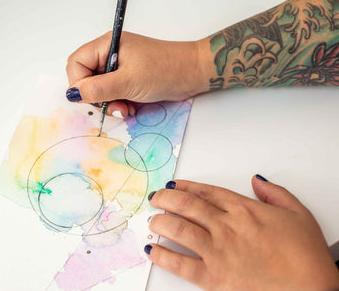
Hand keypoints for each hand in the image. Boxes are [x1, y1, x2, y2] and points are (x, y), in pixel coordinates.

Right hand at [66, 32, 211, 116]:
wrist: (194, 73)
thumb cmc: (166, 70)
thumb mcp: (128, 82)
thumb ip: (97, 89)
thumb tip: (72, 94)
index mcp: (107, 45)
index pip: (76, 63)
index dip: (79, 83)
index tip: (92, 98)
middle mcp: (110, 53)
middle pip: (86, 78)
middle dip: (97, 96)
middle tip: (113, 105)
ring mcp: (119, 66)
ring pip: (99, 89)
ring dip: (109, 103)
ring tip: (125, 108)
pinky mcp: (128, 78)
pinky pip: (113, 93)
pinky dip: (119, 103)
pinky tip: (130, 107)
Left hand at [146, 175, 338, 290]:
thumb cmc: (306, 256)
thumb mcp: (298, 214)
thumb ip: (275, 193)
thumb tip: (258, 181)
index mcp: (243, 210)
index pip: (206, 192)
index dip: (186, 187)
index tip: (174, 185)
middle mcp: (226, 226)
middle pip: (186, 205)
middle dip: (165, 198)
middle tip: (155, 198)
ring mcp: (217, 251)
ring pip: (178, 228)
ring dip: (160, 221)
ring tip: (153, 219)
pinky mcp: (213, 277)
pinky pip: (179, 264)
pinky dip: (162, 255)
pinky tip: (151, 248)